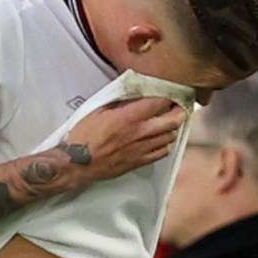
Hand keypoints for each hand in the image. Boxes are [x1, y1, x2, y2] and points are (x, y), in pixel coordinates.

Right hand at [66, 97, 186, 184]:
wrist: (78, 163)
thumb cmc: (84, 136)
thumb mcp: (98, 110)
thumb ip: (119, 101)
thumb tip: (132, 94)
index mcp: (129, 117)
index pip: (159, 102)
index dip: (169, 96)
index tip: (170, 93)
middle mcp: (140, 133)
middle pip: (172, 120)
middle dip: (179, 111)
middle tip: (179, 107)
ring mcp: (142, 149)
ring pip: (170, 137)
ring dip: (173, 127)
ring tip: (169, 122)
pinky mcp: (140, 161)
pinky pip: (162, 152)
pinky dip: (166, 144)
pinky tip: (162, 140)